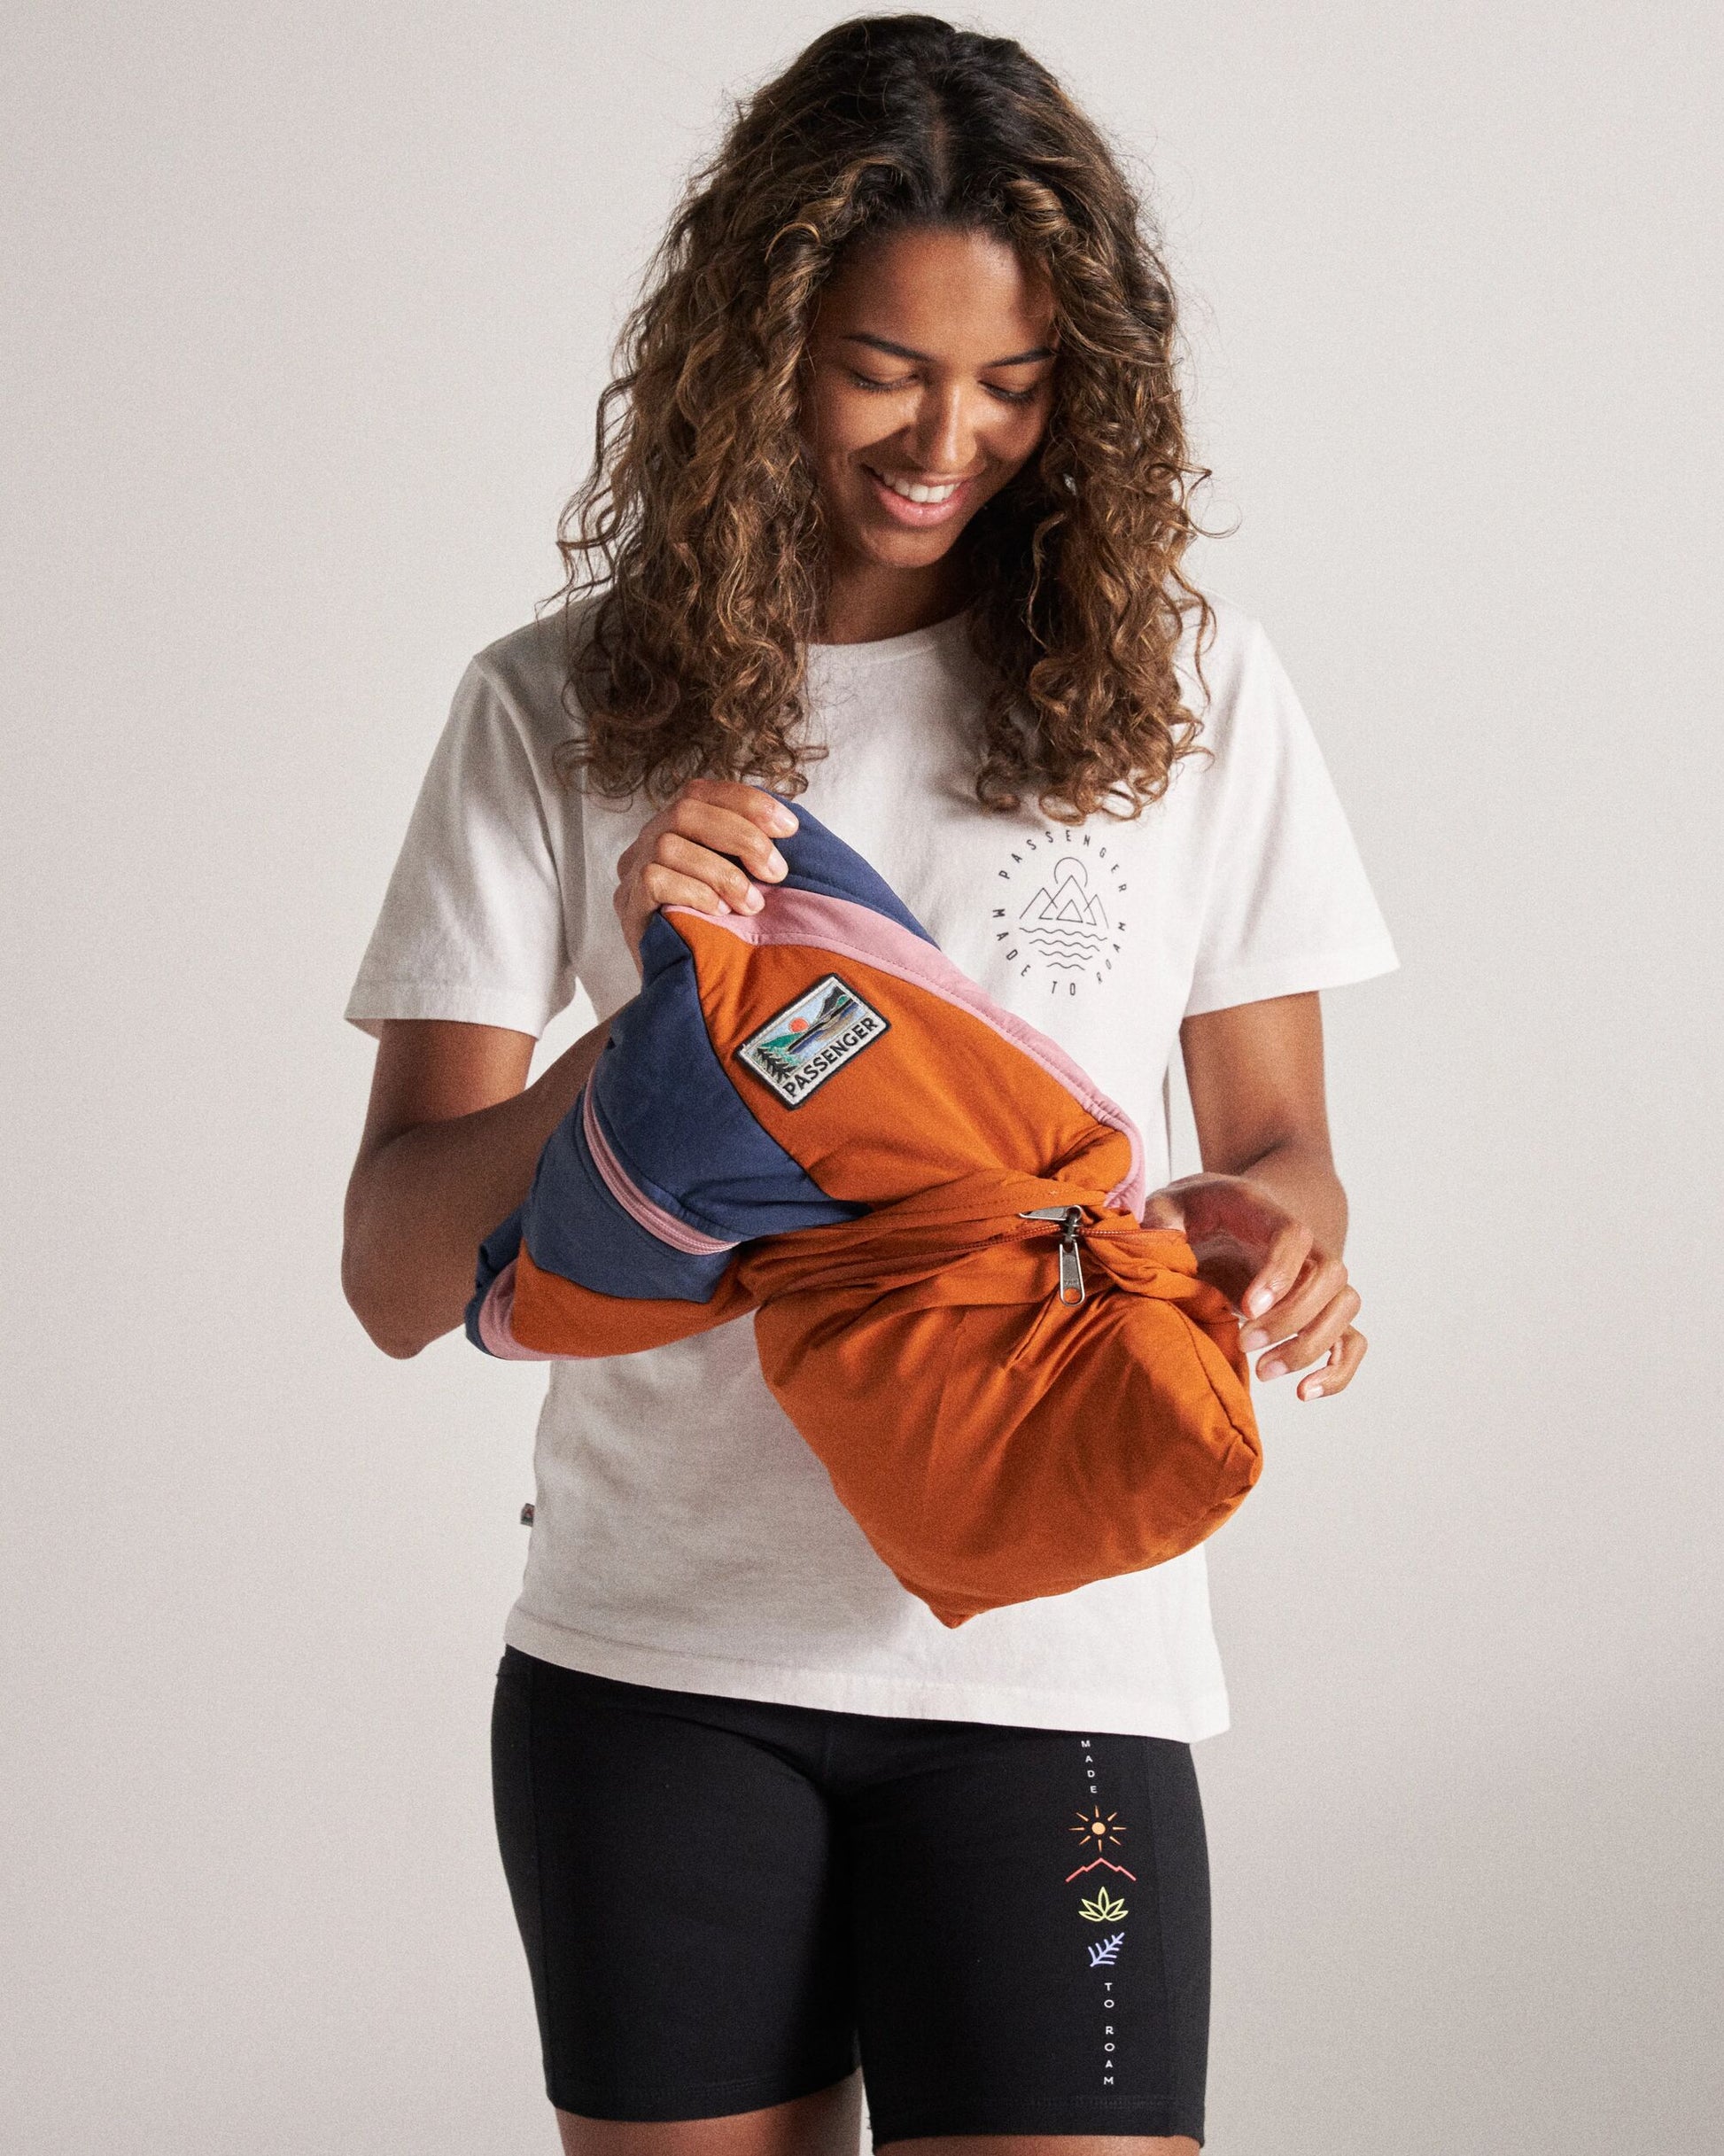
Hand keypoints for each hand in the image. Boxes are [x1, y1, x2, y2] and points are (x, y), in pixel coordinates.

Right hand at [613, 778, 799, 973]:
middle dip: (742, 837)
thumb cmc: (720, 926)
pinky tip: (720, 913)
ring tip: (751, 905)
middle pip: (686, 809)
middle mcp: (650, 839)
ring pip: (669, 845)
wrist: (686, 983)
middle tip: (776, 873)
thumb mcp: (740, 880)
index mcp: (678, 825)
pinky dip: (694, 892)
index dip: (748, 802)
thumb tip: (790, 829)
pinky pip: (655, 879)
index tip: (790, 828)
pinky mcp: (627, 904)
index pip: (704, 790)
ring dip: (722, 873)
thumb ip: (750, 851)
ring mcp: (632, 870)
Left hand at [1142, 1172, 1366, 1399]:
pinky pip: (1351, 1341)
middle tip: (1244, 1343)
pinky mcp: (1319, 1312)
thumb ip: (1162, 1219)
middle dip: (1292, 1318)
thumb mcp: (1172, 1203)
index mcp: (1267, 1215)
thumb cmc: (1200, 1210)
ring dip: (1312, 1346)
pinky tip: (1303, 1392)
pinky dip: (1338, 1370)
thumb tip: (1158, 1243)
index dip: (1280, 1272)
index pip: (1295, 1236)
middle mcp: (1306, 1246)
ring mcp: (1317, 1280)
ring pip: (1346, 1307)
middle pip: (1331, 1275)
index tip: (1247, 1308)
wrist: (1234, 1214)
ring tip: (1264, 1372)